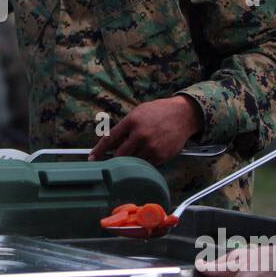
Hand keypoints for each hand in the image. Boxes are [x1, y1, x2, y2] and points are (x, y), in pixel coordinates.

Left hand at [89, 95, 203, 164]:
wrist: (183, 114)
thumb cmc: (158, 112)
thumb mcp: (138, 113)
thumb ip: (124, 127)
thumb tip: (111, 143)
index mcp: (132, 121)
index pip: (110, 139)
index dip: (99, 150)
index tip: (92, 158)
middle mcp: (140, 135)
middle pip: (119, 154)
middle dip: (114, 159)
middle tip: (110, 161)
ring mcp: (151, 146)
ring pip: (133, 161)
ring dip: (130, 160)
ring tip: (136, 153)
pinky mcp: (161, 156)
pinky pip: (146, 164)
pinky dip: (144, 162)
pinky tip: (148, 153)